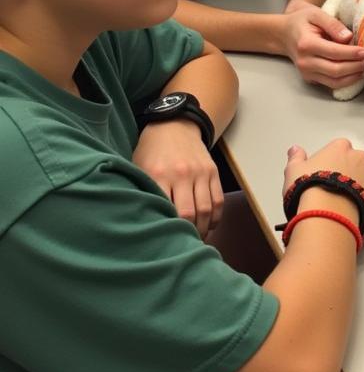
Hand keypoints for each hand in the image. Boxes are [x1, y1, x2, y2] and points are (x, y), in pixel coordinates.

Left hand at [133, 120, 223, 237]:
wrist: (173, 125)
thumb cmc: (151, 151)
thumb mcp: (138, 168)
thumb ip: (140, 192)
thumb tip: (139, 222)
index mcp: (158, 175)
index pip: (166, 211)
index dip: (168, 231)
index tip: (165, 243)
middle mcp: (181, 174)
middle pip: (188, 214)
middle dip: (187, 234)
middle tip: (182, 246)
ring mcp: (199, 172)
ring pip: (206, 209)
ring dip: (203, 228)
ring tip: (196, 239)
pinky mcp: (212, 171)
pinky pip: (218, 199)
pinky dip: (216, 216)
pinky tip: (210, 226)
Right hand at [280, 0, 363, 89]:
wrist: (284, 33)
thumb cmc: (302, 20)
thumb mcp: (316, 14)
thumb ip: (333, 24)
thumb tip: (348, 37)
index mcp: (306, 44)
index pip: (333, 53)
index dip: (351, 54)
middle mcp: (305, 61)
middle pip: (335, 70)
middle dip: (355, 67)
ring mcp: (306, 72)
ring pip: (334, 81)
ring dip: (352, 77)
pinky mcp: (309, 78)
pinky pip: (330, 83)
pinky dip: (345, 81)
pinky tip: (356, 73)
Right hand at [283, 139, 363, 217]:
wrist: (324, 212)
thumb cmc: (307, 189)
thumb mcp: (293, 171)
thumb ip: (296, 157)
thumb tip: (295, 149)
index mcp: (341, 147)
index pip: (341, 149)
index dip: (336, 162)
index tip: (330, 174)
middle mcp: (361, 156)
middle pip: (360, 161)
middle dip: (354, 172)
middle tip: (342, 188)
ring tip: (356, 200)